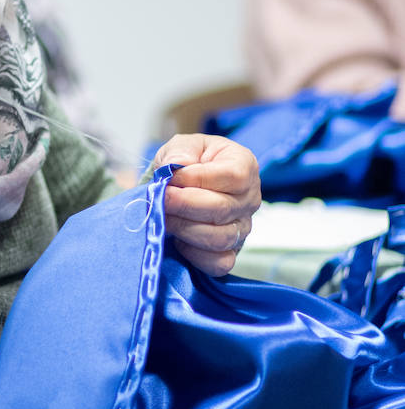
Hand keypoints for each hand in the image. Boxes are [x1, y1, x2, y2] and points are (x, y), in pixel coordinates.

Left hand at [151, 134, 260, 276]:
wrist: (182, 188)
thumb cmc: (187, 163)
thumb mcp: (182, 146)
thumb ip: (180, 151)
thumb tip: (177, 166)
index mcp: (245, 166)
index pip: (232, 176)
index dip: (197, 179)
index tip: (170, 178)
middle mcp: (250, 199)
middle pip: (222, 209)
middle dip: (183, 205)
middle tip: (158, 199)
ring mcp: (243, 228)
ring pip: (219, 238)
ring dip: (184, 228)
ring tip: (163, 217)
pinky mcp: (231, 252)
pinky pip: (219, 262)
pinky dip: (194, 254)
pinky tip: (178, 239)